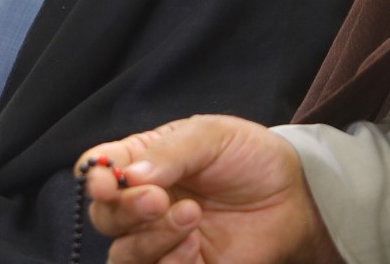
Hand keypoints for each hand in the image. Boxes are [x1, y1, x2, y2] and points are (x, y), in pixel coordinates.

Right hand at [78, 115, 336, 263]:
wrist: (295, 196)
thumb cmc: (250, 156)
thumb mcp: (212, 136)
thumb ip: (170, 151)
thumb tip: (128, 174)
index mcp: (142, 162)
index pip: (98, 169)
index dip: (94, 178)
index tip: (107, 183)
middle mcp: (143, 203)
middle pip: (104, 217)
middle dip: (125, 210)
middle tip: (158, 199)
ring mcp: (161, 240)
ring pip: (123, 254)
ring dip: (149, 240)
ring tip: (190, 218)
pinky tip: (194, 246)